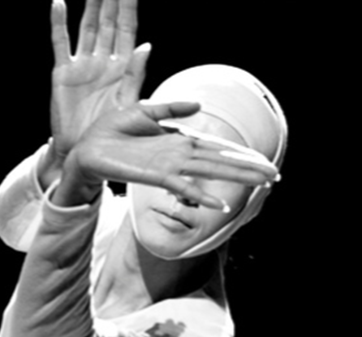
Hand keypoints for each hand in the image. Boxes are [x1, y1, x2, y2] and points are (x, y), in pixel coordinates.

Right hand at [49, 0, 149, 162]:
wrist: (85, 149)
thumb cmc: (112, 131)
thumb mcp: (129, 102)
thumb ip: (136, 74)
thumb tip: (148, 45)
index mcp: (123, 67)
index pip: (128, 30)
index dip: (129, 9)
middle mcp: (103, 61)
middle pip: (108, 23)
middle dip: (111, 0)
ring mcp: (83, 64)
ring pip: (87, 27)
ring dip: (90, 6)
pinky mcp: (63, 71)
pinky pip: (60, 42)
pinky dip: (58, 22)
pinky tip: (59, 2)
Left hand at [58, 101, 277, 208]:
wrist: (86, 148)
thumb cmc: (111, 131)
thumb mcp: (142, 110)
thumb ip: (170, 110)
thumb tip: (199, 106)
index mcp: (179, 141)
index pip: (217, 147)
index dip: (240, 153)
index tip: (262, 160)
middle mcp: (180, 156)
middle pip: (222, 162)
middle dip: (248, 169)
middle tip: (275, 176)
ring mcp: (171, 167)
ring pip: (211, 172)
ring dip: (236, 178)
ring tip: (261, 184)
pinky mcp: (157, 175)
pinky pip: (185, 186)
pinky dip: (203, 195)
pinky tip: (221, 205)